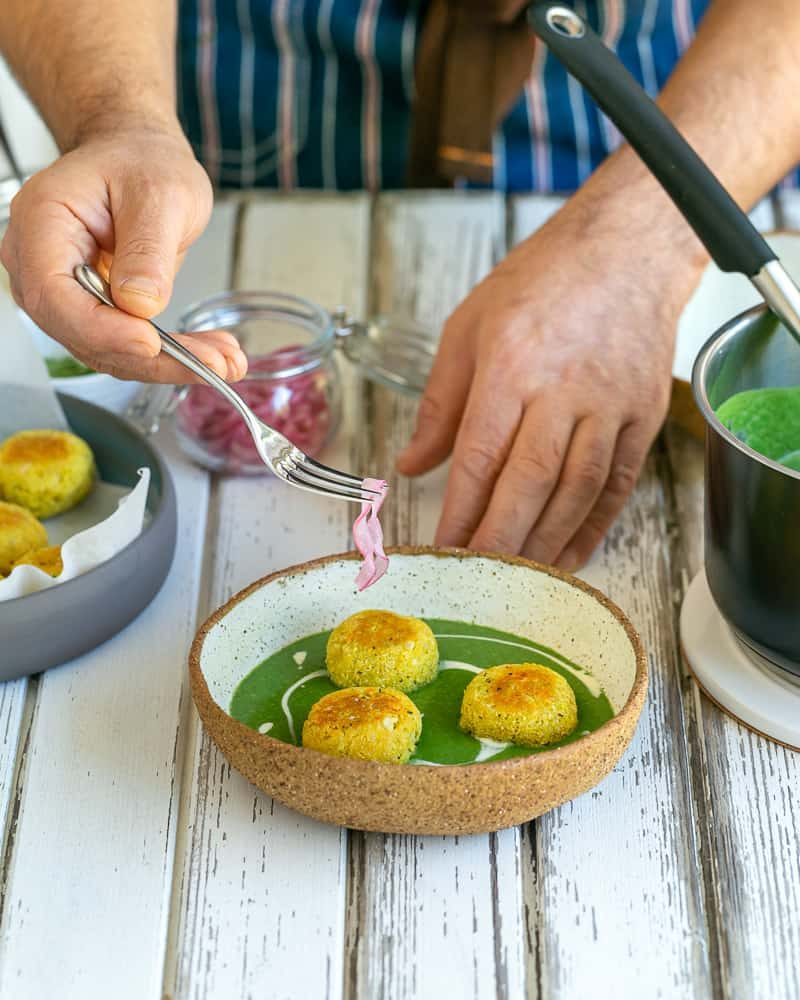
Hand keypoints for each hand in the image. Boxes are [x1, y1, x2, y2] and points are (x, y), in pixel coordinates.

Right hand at [1, 127, 246, 382]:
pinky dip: (170, 357)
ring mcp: (64, 292)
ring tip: (225, 361)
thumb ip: (148, 248)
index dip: (100, 329)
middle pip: (80, 332)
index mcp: (43, 222)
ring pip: (107, 350)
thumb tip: (139, 304)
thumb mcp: (160, 193)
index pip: (54, 294)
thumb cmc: (141, 161)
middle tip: (213, 363)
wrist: (139, 159)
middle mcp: (41, 263)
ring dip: (168, 364)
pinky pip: (125, 346)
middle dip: (149, 357)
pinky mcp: (92, 312)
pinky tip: (211, 355)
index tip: (150, 342)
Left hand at [397, 189, 702, 570]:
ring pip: (577, 490)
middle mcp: (563, 389)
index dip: (460, 511)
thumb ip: (440, 403)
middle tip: (477, 577)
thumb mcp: (468, 328)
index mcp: (511, 365)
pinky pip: (618, 483)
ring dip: (545, 541)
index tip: (443, 547)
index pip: (481, 457)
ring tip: (519, 576)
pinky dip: (594, 525)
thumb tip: (412, 464)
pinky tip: (570, 554)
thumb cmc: (541, 282)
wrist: (627, 250)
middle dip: (500, 539)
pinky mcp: (645, 415)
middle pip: (530, 483)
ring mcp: (611, 404)